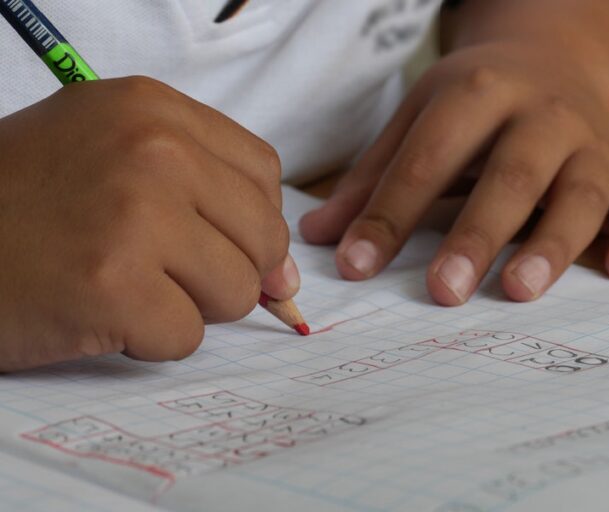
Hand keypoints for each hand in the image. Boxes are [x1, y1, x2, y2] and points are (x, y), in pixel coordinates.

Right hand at [0, 77, 295, 370]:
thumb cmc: (26, 203)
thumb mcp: (114, 158)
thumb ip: (209, 197)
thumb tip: (287, 276)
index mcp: (154, 110)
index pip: (263, 173)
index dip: (251, 221)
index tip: (223, 243)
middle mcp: (153, 151)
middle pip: (263, 236)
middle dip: (226, 270)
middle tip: (162, 270)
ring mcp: (135, 216)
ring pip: (236, 291)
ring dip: (188, 305)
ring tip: (126, 285)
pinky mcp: (113, 286)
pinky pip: (187, 336)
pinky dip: (149, 339)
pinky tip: (101, 311)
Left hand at [300, 41, 608, 304]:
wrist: (553, 59)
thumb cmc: (475, 103)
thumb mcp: (419, 120)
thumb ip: (373, 179)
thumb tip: (318, 238)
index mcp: (477, 93)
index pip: (427, 160)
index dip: (390, 214)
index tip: (356, 267)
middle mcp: (540, 114)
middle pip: (510, 176)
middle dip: (476, 234)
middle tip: (444, 291)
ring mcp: (590, 142)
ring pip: (580, 193)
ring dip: (553, 243)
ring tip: (519, 291)